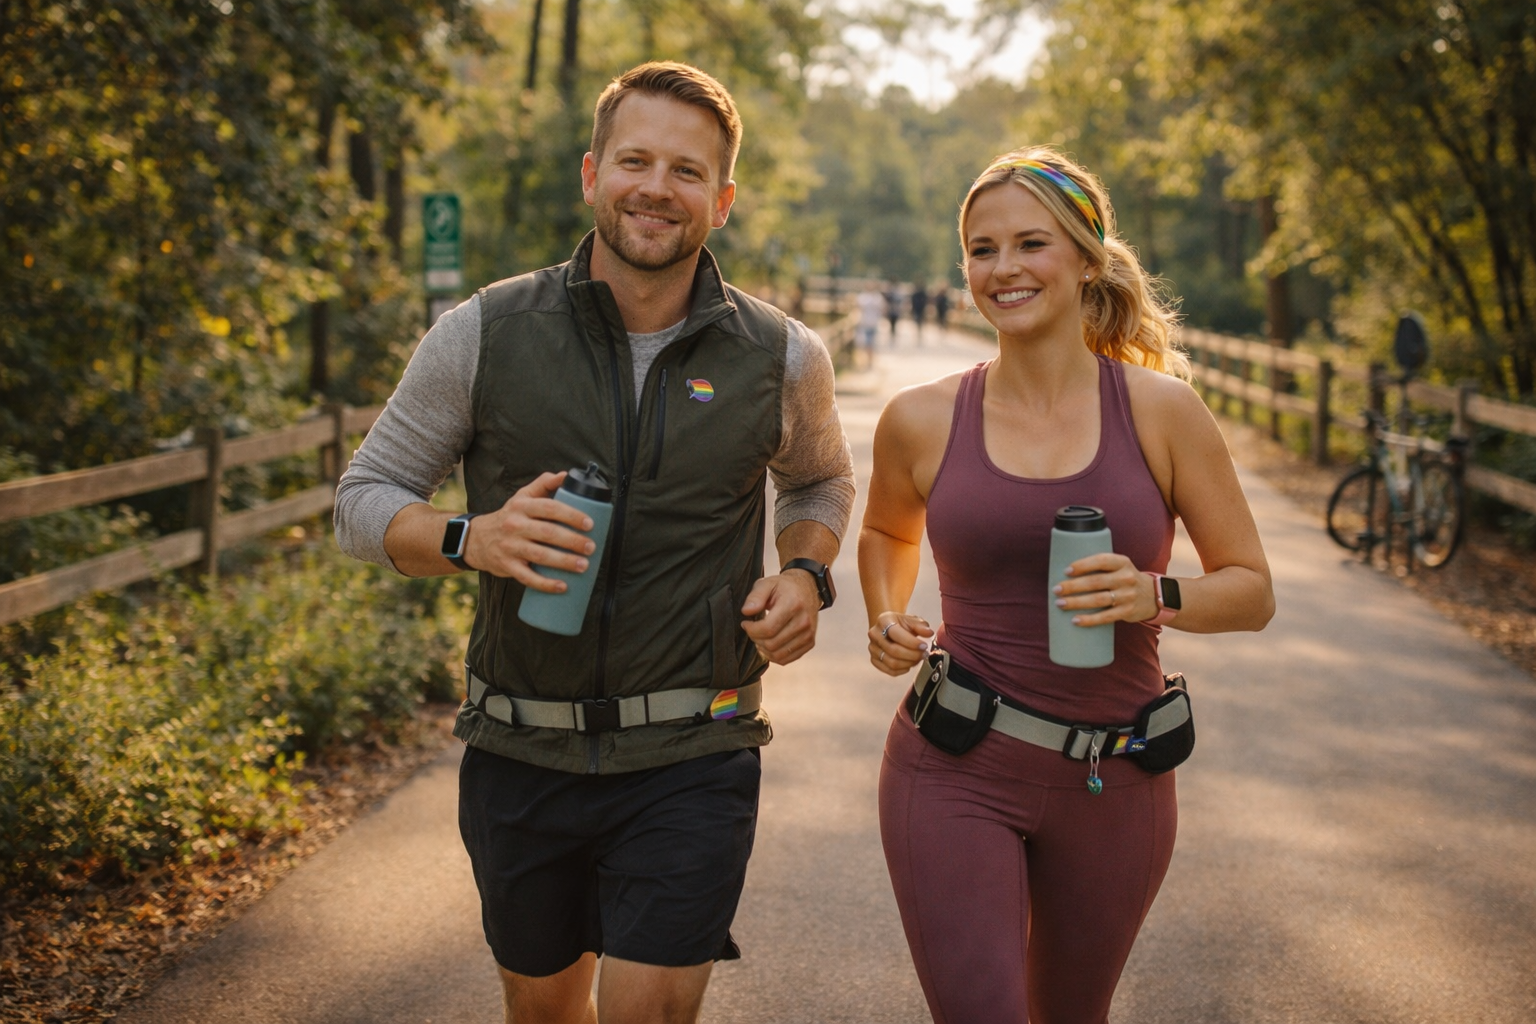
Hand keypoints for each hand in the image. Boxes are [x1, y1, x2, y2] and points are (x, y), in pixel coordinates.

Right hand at [463, 471, 596, 591]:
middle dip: (572, 541)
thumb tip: (567, 475)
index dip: (571, 516)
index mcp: (522, 507)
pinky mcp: (507, 566)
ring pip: (541, 555)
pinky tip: (562, 586)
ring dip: (564, 562)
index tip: (589, 524)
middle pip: (548, 533)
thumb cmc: (508, 517)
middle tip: (591, 547)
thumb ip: (544, 484)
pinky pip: (528, 578)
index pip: (550, 508)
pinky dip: (546, 584)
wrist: (476, 539)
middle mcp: (515, 525)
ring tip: (583, 565)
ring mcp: (510, 547)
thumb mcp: (522, 496)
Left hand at [740, 570, 819, 664]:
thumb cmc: (785, 587)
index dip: (751, 630)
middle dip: (756, 639)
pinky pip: (787, 659)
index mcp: (793, 604)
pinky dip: (774, 655)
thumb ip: (755, 596)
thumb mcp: (767, 583)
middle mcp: (804, 621)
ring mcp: (808, 634)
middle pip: (772, 643)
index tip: (745, 623)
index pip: (768, 628)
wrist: (807, 589)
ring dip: (763, 649)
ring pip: (778, 654)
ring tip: (759, 637)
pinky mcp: (809, 643)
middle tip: (752, 630)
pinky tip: (769, 644)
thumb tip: (746, 611)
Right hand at [868, 611, 933, 676]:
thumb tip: (929, 633)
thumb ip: (921, 626)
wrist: (889, 628)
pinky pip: (890, 671)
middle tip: (924, 654)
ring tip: (918, 659)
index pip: (896, 634)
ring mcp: (873, 648)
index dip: (912, 642)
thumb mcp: (912, 620)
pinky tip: (910, 664)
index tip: (924, 646)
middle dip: (912, 655)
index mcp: (883, 620)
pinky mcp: (874, 660)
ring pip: (892, 663)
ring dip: (909, 663)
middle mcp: (875, 635)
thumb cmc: (901, 624)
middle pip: (893, 651)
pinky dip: (903, 670)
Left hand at [1052, 553, 1157, 625]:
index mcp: (1122, 562)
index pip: (1101, 560)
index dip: (1083, 565)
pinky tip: (1075, 620)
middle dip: (1073, 586)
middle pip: (1095, 582)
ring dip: (1076, 602)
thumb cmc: (1124, 579)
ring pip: (1098, 600)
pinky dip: (1089, 619)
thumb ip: (1099, 567)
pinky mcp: (1127, 611)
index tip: (1066, 571)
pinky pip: (1105, 617)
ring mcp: (1127, 595)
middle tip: (1056, 590)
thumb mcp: (1118, 567)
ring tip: (1060, 603)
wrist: (1152, 595)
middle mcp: (1126, 578)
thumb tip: (1065, 573)